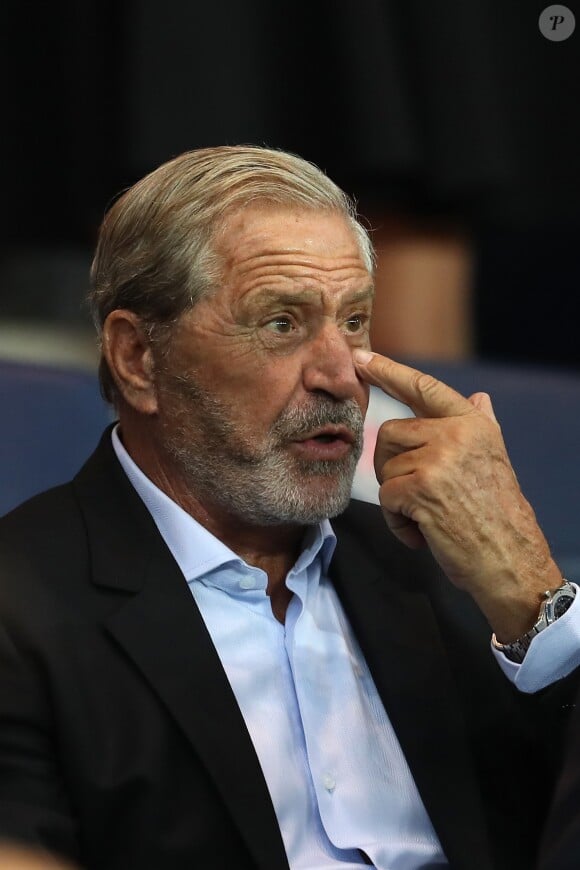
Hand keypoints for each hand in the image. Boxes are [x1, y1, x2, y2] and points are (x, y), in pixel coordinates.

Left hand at [353, 350, 562, 641]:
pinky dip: (397, 521)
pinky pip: (386, 497)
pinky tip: (422, 532)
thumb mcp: (493, 460)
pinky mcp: (421, 486)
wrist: (509, 558)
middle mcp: (456, 433)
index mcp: (473, 423)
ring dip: (397, 497)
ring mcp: (438, 458)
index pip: (423, 388)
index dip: (389, 370)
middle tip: (418, 494)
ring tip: (426, 515)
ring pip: (385, 467)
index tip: (362, 357)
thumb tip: (479, 398)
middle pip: (390, 433)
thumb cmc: (498, 514)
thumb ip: (478, 427)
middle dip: (393, 466)